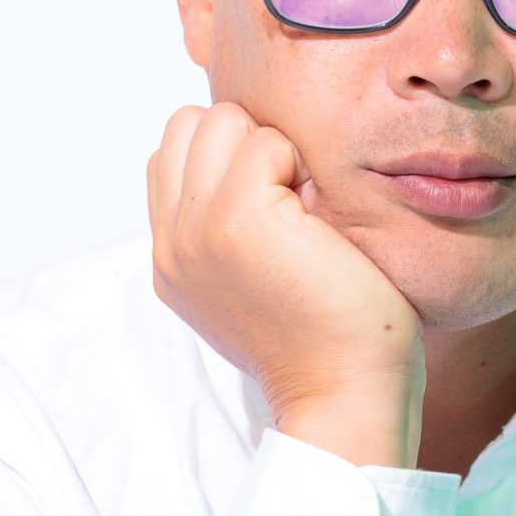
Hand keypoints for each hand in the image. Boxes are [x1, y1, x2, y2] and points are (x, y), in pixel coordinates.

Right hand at [147, 102, 424, 449]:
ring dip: (270, 148)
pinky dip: (299, 164)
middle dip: (244, 141)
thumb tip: (253, 164)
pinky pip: (266, 141)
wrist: (345, 394)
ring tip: (300, 206)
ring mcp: (196, 230)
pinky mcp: (236, 220)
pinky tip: (317, 219)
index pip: (170, 155)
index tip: (273, 206)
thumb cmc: (326, 339)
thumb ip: (226, 230)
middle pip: (188, 124)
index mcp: (171, 259)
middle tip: (289, 199)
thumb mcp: (254, 283)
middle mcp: (171, 244)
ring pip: (221, 120)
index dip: (228, 158)